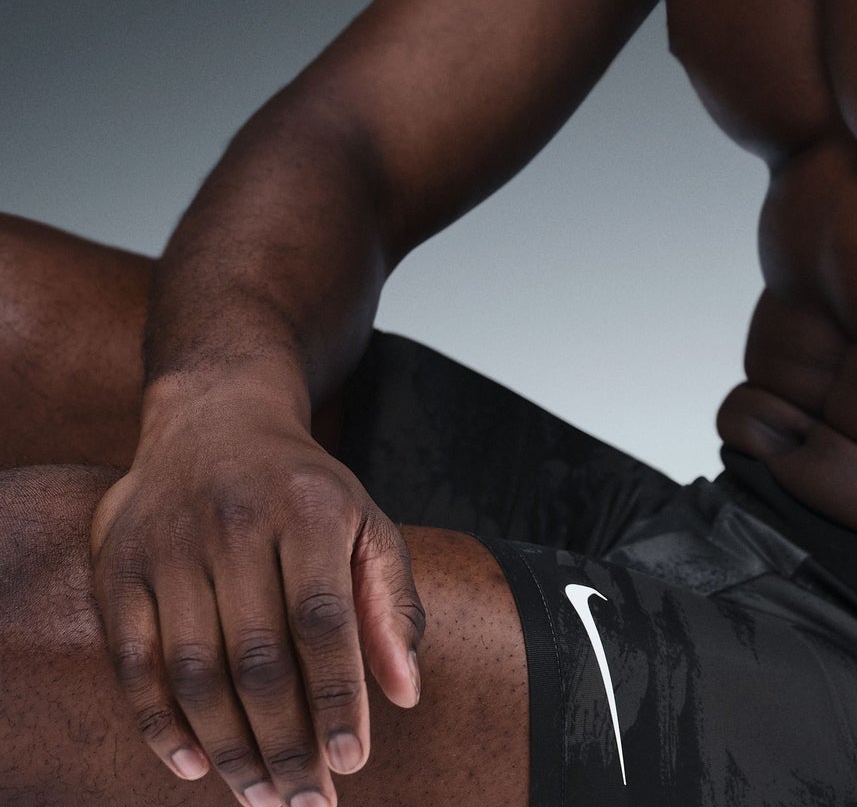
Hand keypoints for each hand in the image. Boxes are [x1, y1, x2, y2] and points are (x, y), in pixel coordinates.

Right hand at [90, 386, 424, 805]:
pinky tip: (194, 768)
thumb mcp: (366, 524)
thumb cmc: (305, 490)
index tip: (352, 762)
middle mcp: (237, 522)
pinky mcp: (118, 569)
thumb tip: (407, 693)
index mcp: (311, 508)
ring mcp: (170, 545)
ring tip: (262, 795)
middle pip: (259, 657)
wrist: (216, 419)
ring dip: (228, 747)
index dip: (337, 697)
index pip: (325, 620)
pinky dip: (160, 726)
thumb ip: (393, 605)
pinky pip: (133, 665)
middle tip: (306, 801)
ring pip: (195, 671)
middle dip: (285, 741)